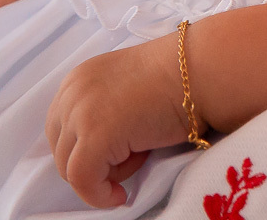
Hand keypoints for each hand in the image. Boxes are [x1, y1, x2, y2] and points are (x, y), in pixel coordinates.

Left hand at [45, 34, 195, 207]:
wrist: (205, 70)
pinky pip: (84, 180)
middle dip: (94, 162)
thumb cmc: (182, 79)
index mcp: (80, 78)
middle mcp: (72, 92)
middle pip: (61, 149)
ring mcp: (81, 113)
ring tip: (140, 158)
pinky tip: (121, 196)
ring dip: (104, 173)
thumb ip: (105, 107)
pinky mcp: (97, 136)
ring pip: (70, 168)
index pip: (62, 128)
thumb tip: (103, 145)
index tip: (115, 156)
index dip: (86, 149)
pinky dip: (99, 195)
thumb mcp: (129, 87)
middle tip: (134, 155)